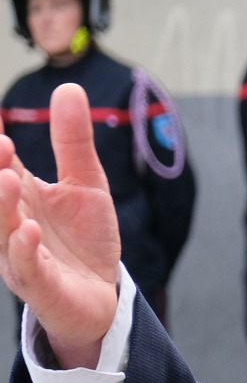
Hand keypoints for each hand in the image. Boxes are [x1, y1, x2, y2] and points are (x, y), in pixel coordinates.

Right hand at [0, 84, 120, 367]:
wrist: (101, 295)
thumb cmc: (83, 239)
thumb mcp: (87, 184)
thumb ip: (72, 142)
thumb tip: (68, 87)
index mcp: (20, 195)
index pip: (0, 164)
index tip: (0, 127)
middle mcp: (12, 222)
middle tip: (0, 146)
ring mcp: (21, 255)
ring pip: (3, 229)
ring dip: (1, 205)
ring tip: (7, 178)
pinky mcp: (39, 284)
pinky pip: (26, 267)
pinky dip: (23, 249)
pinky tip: (26, 231)